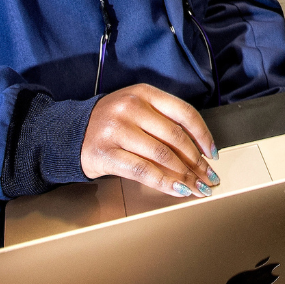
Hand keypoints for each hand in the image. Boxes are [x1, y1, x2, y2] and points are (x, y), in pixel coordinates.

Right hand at [80, 83, 218, 197]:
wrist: (71, 133)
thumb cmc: (112, 124)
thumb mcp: (138, 110)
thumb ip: (164, 121)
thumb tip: (201, 151)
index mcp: (144, 93)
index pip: (184, 113)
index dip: (203, 135)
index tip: (213, 154)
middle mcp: (130, 107)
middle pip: (175, 137)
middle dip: (197, 162)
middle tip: (208, 178)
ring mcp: (116, 130)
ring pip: (162, 156)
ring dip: (185, 175)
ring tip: (197, 188)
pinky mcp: (105, 153)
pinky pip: (143, 171)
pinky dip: (165, 182)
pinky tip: (178, 190)